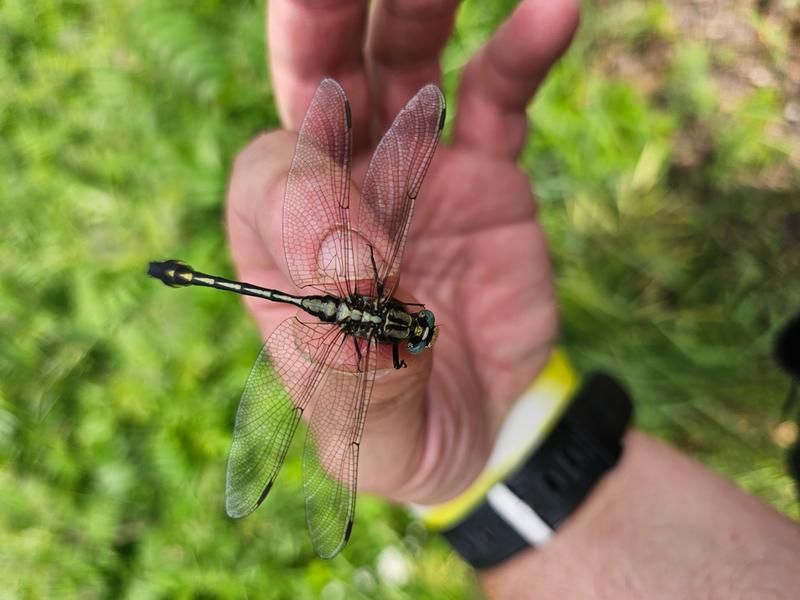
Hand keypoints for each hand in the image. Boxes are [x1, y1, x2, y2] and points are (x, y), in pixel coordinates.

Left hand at [226, 0, 579, 504]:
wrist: (476, 431)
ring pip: (401, 61)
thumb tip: (351, 255)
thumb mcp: (359, 420)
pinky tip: (552, 10)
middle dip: (322, 19)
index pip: (272, 174)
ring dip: (414, 3)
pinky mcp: (484, 169)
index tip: (364, 262)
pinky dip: (520, 50)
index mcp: (285, 247)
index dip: (307, 191)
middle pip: (317, 79)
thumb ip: (344, 354)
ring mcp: (415, 169)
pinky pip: (496, 94)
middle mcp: (341, 189)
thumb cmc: (396, 429)